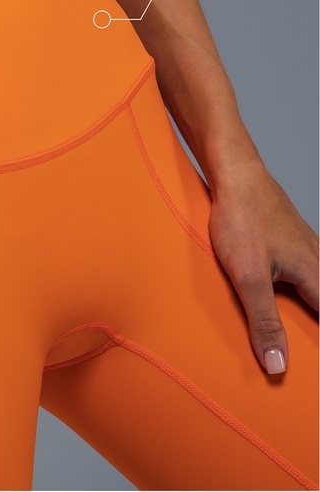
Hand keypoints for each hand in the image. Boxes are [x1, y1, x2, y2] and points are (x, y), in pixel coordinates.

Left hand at [208, 160, 318, 373]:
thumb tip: (277, 363)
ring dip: (309, 305)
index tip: (315, 370)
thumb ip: (263, 320)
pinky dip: (297, 286)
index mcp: (316, 277)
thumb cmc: (243, 219)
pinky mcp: (289, 239)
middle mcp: (318, 262)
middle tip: (303, 347)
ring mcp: (306, 248)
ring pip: (315, 286)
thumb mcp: (249, 276)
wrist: (236, 176)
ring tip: (295, 324)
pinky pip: (302, 271)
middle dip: (314, 324)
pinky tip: (281, 288)